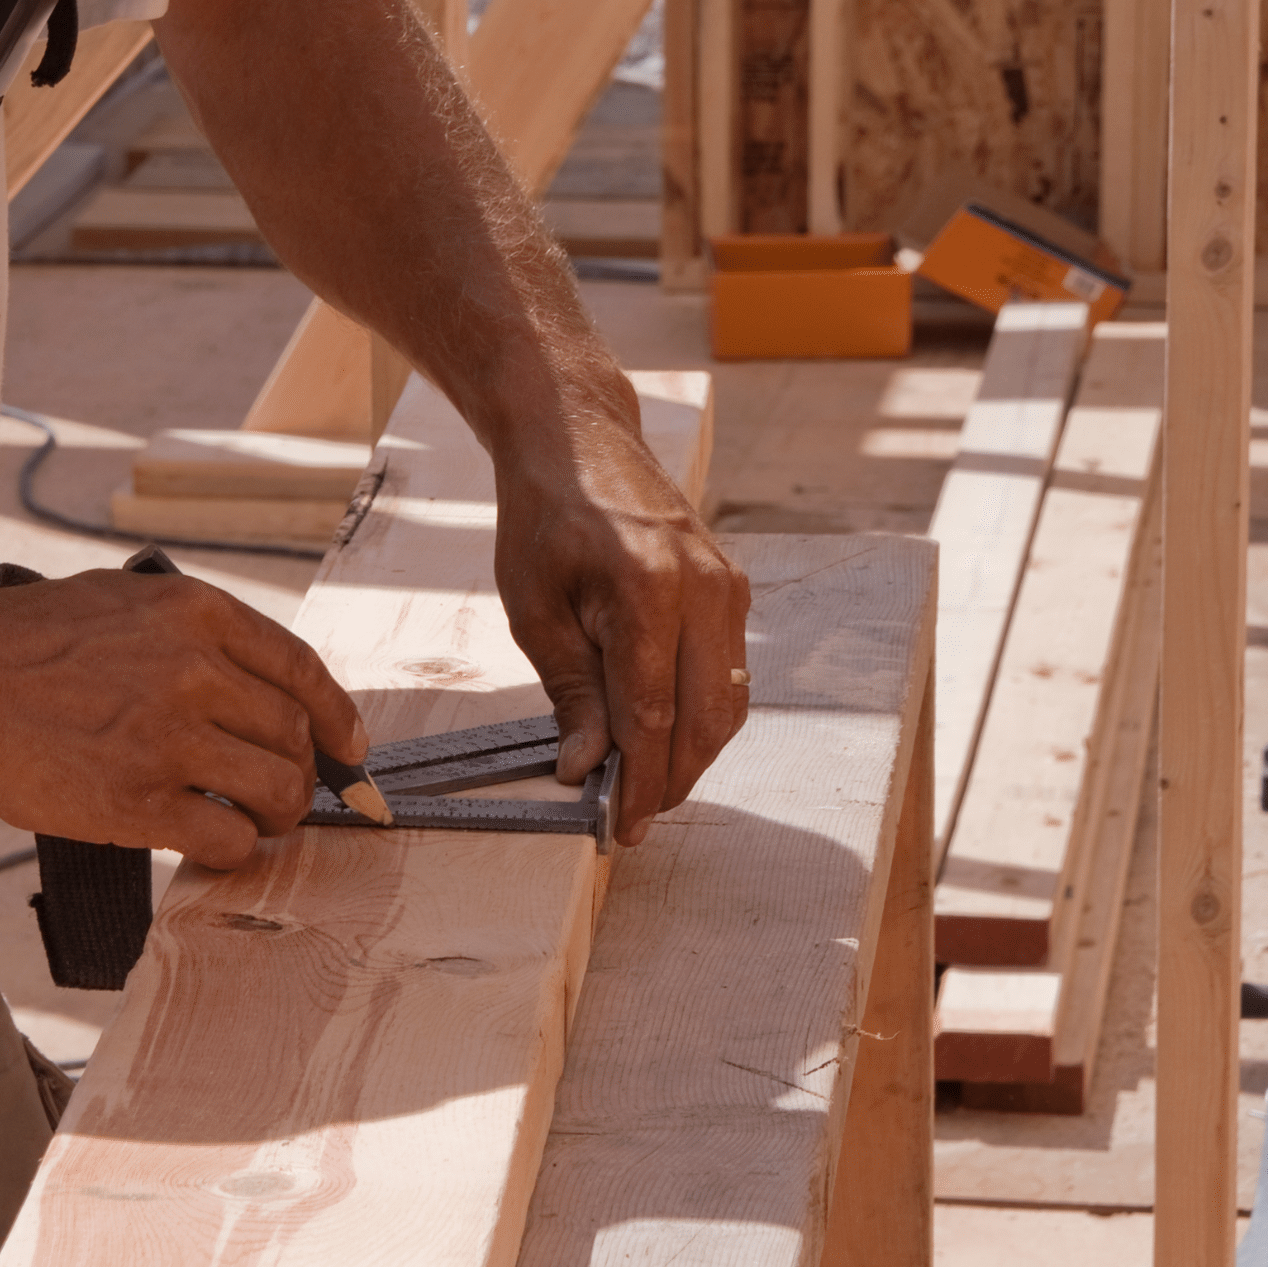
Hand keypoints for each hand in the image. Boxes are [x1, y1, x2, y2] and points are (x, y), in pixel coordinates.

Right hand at [0, 570, 366, 868]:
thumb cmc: (20, 644)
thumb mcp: (121, 602)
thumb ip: (191, 635)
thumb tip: (254, 686)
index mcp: (196, 613)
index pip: (302, 670)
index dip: (337, 718)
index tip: (348, 748)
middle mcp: (194, 670)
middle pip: (295, 736)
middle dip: (301, 774)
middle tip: (282, 797)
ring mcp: (168, 737)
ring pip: (276, 790)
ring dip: (276, 816)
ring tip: (252, 823)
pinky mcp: (136, 801)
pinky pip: (226, 838)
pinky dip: (234, 850)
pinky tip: (212, 845)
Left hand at [492, 373, 750, 844]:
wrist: (580, 438)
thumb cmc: (545, 518)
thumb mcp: (535, 610)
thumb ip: (570, 693)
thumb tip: (587, 768)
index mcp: (648, 591)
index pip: (653, 718)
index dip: (641, 784)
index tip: (624, 828)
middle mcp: (704, 590)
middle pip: (704, 722)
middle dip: (672, 781)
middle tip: (635, 820)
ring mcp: (727, 588)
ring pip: (726, 704)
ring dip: (691, 754)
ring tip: (646, 784)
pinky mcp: (732, 589)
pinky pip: (728, 674)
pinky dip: (701, 715)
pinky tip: (664, 735)